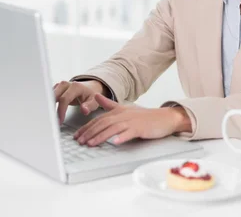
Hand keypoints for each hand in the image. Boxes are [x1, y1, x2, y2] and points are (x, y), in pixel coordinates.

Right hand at [53, 80, 108, 124]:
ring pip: (49, 96)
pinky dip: (48, 105)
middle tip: (51, 121)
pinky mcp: (56, 88)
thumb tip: (84, 110)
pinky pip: (49, 96)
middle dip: (51, 109)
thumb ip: (89, 106)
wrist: (89, 87)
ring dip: (48, 107)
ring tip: (48, 118)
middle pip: (54, 96)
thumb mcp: (94, 101)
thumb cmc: (91, 95)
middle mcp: (66, 84)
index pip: (64, 99)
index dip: (61, 110)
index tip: (59, 121)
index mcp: (76, 87)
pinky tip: (48, 113)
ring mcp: (60, 86)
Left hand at [73, 94, 190, 145]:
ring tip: (90, 144)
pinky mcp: (140, 128)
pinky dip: (121, 137)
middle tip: (79, 142)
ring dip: (100, 136)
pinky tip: (114, 143)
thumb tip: (96, 96)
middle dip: (89, 133)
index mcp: (118, 111)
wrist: (164, 118)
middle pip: (103, 124)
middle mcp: (123, 115)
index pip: (98, 120)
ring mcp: (131, 121)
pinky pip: (129, 133)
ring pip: (112, 128)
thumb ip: (109, 104)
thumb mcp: (124, 108)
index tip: (77, 136)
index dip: (87, 127)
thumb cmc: (144, 116)